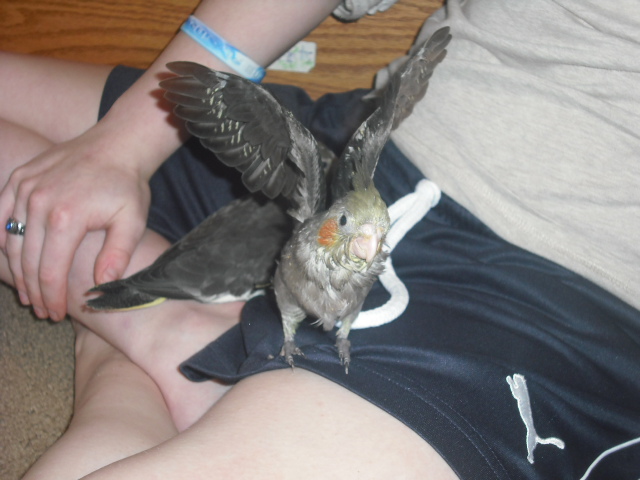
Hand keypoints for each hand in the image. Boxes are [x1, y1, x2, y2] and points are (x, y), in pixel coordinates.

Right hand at [0, 124, 150, 320]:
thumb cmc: (127, 186)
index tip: (56, 315)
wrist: (117, 145)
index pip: (50, 272)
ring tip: (28, 294)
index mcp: (66, 217)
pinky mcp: (19, 179)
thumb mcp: (132, 222)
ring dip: (16, 272)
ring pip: (10, 242)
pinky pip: (0, 214)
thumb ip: (117, 256)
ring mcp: (24, 188)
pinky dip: (1, 238)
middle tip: (43, 311)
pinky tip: (9, 258)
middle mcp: (38, 203)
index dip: (52, 298)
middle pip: (27, 262)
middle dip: (34, 292)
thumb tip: (101, 288)